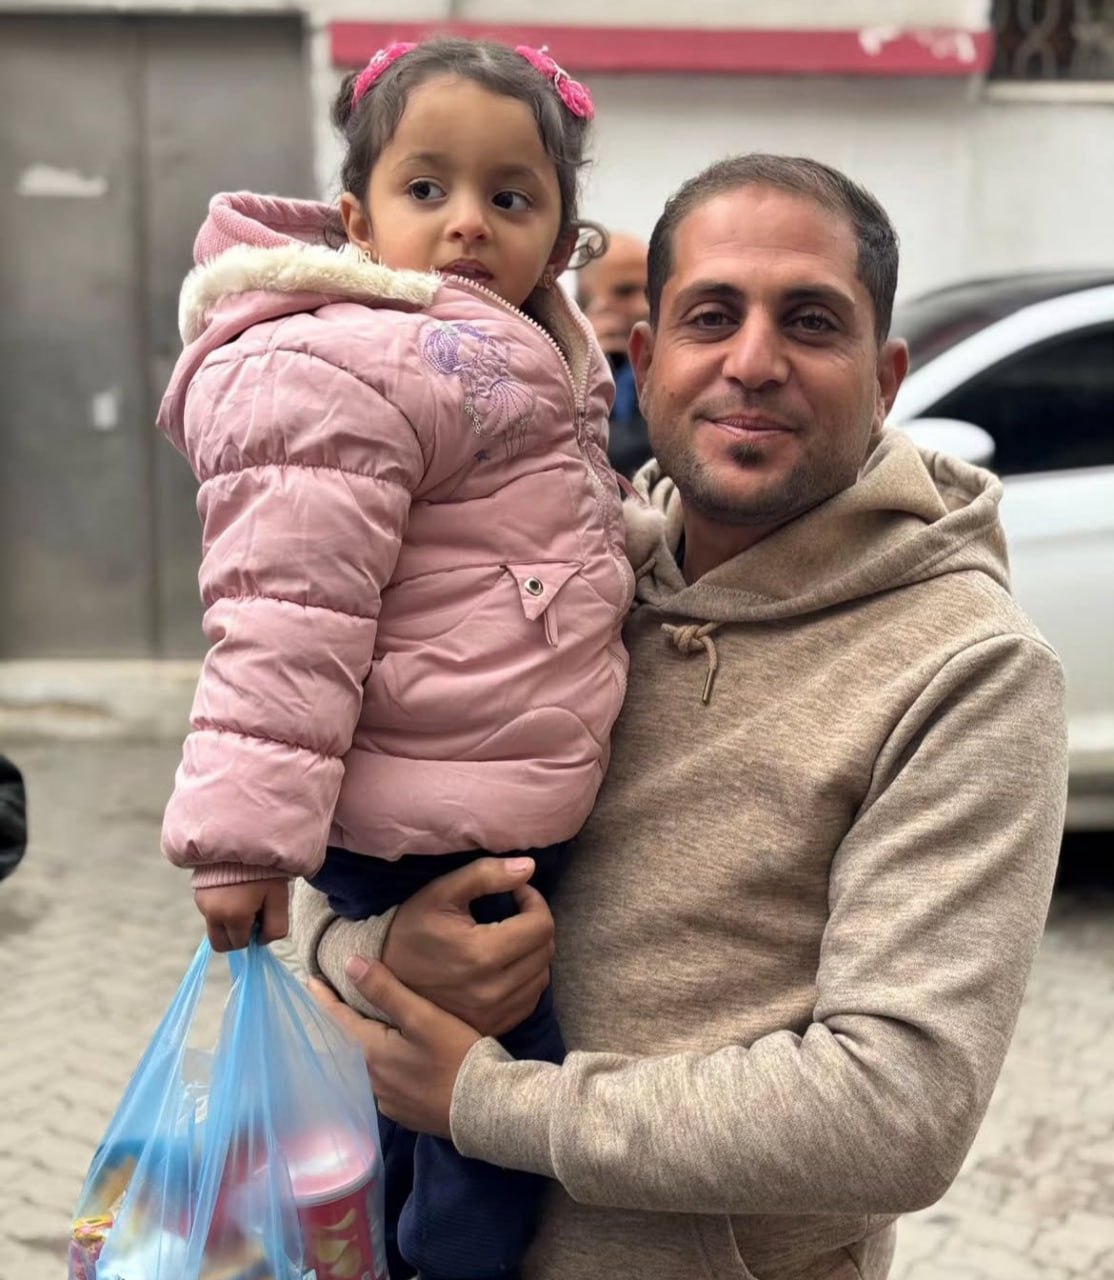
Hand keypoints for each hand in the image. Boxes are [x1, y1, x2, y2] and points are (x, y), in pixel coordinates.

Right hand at [194, 877, 289, 951]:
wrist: (245, 839)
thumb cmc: (266, 870)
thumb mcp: (279, 898)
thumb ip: (275, 927)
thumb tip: (260, 941)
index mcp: (233, 916)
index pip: (239, 944)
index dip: (253, 935)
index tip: (261, 916)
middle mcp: (212, 913)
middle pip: (220, 944)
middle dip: (236, 936)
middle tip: (252, 913)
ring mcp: (202, 903)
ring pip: (214, 928)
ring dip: (228, 922)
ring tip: (244, 898)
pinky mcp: (198, 893)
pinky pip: (210, 912)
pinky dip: (222, 908)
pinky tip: (234, 890)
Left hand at [310, 958, 480, 1137]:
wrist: (485, 1109)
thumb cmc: (456, 1056)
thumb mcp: (423, 1017)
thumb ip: (386, 990)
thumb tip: (350, 964)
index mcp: (371, 1053)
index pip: (339, 1020)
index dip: (325, 998)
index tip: (311, 980)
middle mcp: (372, 1080)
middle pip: (352, 1043)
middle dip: (347, 1020)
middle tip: (342, 999)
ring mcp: (388, 1100)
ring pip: (369, 1064)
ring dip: (368, 1044)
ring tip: (373, 1026)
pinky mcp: (404, 1112)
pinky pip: (385, 1082)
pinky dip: (385, 1065)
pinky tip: (398, 1058)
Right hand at [381, 856, 555, 1036]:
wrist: (386, 976)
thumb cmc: (413, 928)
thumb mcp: (441, 892)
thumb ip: (486, 875)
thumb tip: (529, 867)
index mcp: (481, 954)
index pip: (541, 925)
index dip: (534, 901)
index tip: (516, 892)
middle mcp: (492, 989)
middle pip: (545, 950)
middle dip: (535, 923)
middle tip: (513, 911)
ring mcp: (493, 1012)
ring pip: (542, 974)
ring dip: (533, 950)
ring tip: (509, 936)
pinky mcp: (493, 1026)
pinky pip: (531, 998)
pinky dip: (527, 976)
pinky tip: (506, 963)